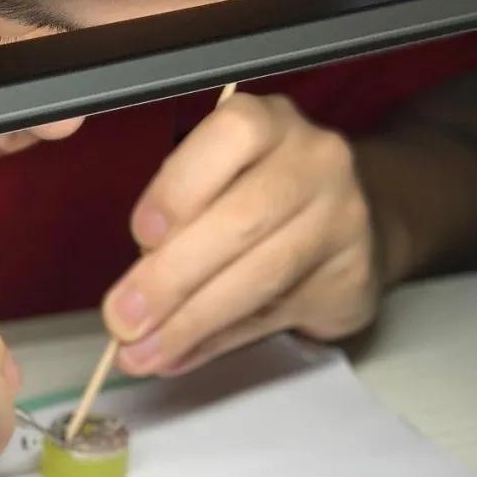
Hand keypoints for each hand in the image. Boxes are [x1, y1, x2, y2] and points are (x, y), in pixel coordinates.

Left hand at [103, 94, 383, 376]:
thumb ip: (175, 234)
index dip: (181, 185)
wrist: (354, 226)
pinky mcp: (354, 274)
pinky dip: (220, 339)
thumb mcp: (215, 190)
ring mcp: (344, 216)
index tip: (141, 236)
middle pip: (242, 219)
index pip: (231, 135)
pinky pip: (277, 313)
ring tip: (142, 353)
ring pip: (261, 274)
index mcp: (269, 122)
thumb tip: (125, 307)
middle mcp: (315, 159)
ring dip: (192, 321)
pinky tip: (182, 354)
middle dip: (172, 277)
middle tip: (122, 321)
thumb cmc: (257, 200)